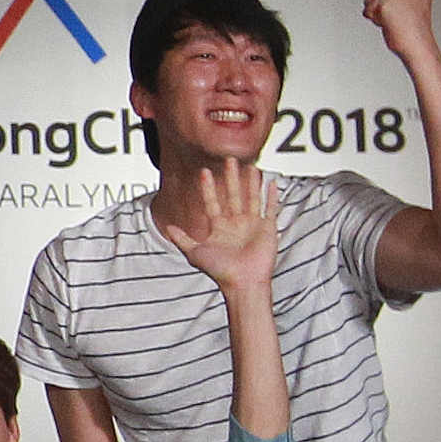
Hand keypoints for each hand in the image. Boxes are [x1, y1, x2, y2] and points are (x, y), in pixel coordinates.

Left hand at [156, 159, 277, 296]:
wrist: (242, 282)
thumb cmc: (220, 271)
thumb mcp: (195, 253)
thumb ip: (182, 239)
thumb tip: (169, 227)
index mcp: (219, 228)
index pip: (212, 202)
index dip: (208, 188)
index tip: (204, 172)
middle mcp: (236, 224)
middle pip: (233, 195)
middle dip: (230, 177)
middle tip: (229, 159)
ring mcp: (252, 224)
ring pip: (251, 197)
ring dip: (250, 182)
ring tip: (249, 166)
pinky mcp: (268, 228)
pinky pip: (270, 208)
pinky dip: (271, 196)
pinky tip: (271, 182)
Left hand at [361, 0, 437, 60]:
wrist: (418, 44)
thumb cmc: (415, 30)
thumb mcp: (413, 4)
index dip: (392, 3)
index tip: (403, 12)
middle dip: (384, 8)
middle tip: (399, 19)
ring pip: (371, 1)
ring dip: (378, 14)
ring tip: (395, 21)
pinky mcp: (384, 2)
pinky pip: (367, 11)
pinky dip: (374, 20)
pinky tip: (389, 24)